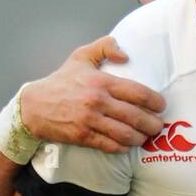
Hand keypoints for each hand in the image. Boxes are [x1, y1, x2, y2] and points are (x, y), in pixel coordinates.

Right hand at [20, 36, 165, 153]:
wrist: (34, 106)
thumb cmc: (61, 81)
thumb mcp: (81, 56)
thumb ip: (105, 47)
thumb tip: (126, 55)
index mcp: (101, 81)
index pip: (138, 92)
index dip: (156, 102)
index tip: (161, 106)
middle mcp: (98, 101)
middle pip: (137, 117)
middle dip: (153, 124)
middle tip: (158, 126)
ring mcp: (91, 120)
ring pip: (127, 134)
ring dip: (141, 138)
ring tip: (145, 137)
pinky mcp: (84, 137)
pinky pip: (112, 146)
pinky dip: (123, 147)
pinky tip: (127, 145)